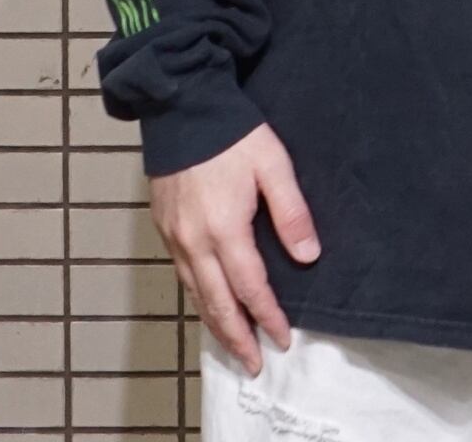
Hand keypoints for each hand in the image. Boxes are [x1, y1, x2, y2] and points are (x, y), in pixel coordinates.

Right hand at [149, 123, 320, 375]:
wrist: (183, 108)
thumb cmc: (233, 133)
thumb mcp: (273, 165)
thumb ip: (292, 212)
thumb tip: (308, 255)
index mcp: (225, 229)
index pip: (250, 287)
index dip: (269, 316)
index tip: (283, 339)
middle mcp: (195, 240)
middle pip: (216, 303)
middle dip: (237, 337)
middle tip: (253, 364)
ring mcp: (175, 235)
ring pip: (194, 293)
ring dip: (215, 322)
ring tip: (233, 344)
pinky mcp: (163, 225)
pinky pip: (181, 274)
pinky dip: (196, 297)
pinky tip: (208, 301)